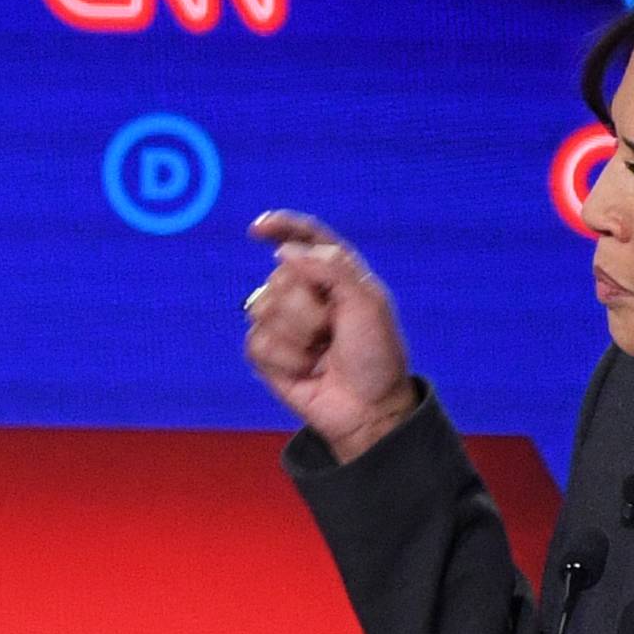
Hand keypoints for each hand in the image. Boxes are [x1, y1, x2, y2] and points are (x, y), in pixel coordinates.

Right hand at [241, 211, 418, 460]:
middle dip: (308, 308)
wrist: (368, 406)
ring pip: (263, 307)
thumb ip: (330, 268)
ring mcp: (283, 322)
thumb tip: (283, 251)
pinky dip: (286, 359)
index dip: (281, 226)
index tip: (259, 229)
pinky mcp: (266, 353)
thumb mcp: (367, 303)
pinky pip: (257, 341)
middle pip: (280, 277)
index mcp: (334, 273)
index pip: (305, 238)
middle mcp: (305, 292)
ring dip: (298, 336)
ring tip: (321, 353)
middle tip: (334, 331)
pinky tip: (305, 370)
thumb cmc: (375, 355)